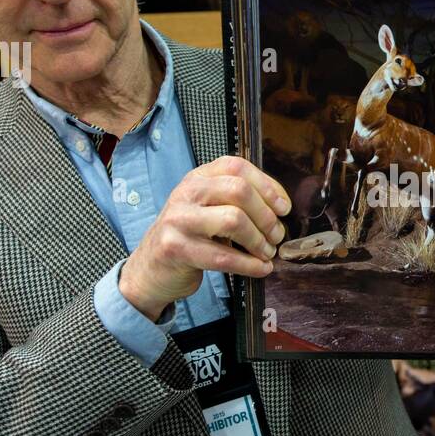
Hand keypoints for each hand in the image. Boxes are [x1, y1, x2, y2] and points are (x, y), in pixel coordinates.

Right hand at [120, 156, 289, 319]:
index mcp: (198, 177)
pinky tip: (260, 268)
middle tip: (276, 235)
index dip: (267, 185)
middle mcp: (186, 193)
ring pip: (233, 220)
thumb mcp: (208, 208)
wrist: (150, 268)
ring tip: (267, 252)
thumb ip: (237, 200)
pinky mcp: (176, 249)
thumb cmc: (188, 237)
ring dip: (259, 241)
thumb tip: (280, 205)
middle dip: (266, 216)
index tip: (283, 207)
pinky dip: (249, 265)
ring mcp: (178, 220)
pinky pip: (222, 256)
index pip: (237, 166)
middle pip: (239, 190)